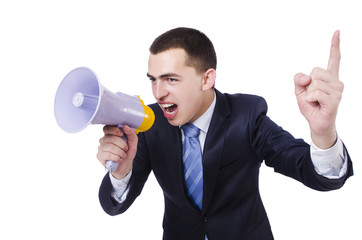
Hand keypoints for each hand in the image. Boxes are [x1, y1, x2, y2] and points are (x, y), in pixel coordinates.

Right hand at [97, 125, 137, 178]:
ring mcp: (101, 148)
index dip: (114, 130)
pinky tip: (119, 159)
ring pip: (110, 147)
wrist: (125, 165)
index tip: (122, 134)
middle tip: (126, 149)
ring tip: (123, 155)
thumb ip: (131, 133)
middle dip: (122, 144)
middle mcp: (104, 140)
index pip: (107, 128)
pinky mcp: (100, 156)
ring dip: (120, 152)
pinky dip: (116, 158)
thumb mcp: (133, 142)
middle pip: (111, 138)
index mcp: (110, 134)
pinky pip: (107, 155)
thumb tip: (126, 126)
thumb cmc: (127, 152)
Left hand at [294, 30, 343, 148]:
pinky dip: (310, 99)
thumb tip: (306, 76)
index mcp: (329, 78)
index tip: (337, 32)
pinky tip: (316, 105)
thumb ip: (299, 80)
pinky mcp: (334, 100)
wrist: (316, 124)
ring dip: (308, 94)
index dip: (334, 46)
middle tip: (312, 96)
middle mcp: (336, 82)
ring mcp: (337, 90)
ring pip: (314, 83)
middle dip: (308, 84)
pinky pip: (314, 93)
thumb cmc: (311, 106)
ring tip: (315, 102)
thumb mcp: (300, 91)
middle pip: (315, 71)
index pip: (333, 59)